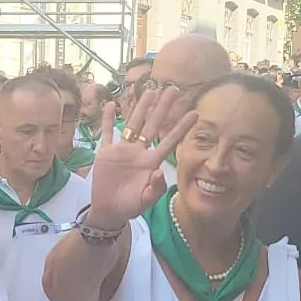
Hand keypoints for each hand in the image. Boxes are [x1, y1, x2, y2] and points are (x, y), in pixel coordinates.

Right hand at [85, 90, 199, 228]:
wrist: (109, 210)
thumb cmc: (130, 206)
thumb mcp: (145, 201)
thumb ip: (155, 188)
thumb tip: (159, 172)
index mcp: (151, 163)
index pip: (169, 141)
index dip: (181, 128)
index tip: (195, 113)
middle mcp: (139, 152)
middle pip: (153, 125)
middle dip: (163, 108)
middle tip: (173, 89)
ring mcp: (122, 151)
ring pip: (133, 124)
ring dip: (141, 107)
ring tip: (150, 91)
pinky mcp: (105, 153)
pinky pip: (107, 133)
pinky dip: (108, 120)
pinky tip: (112, 105)